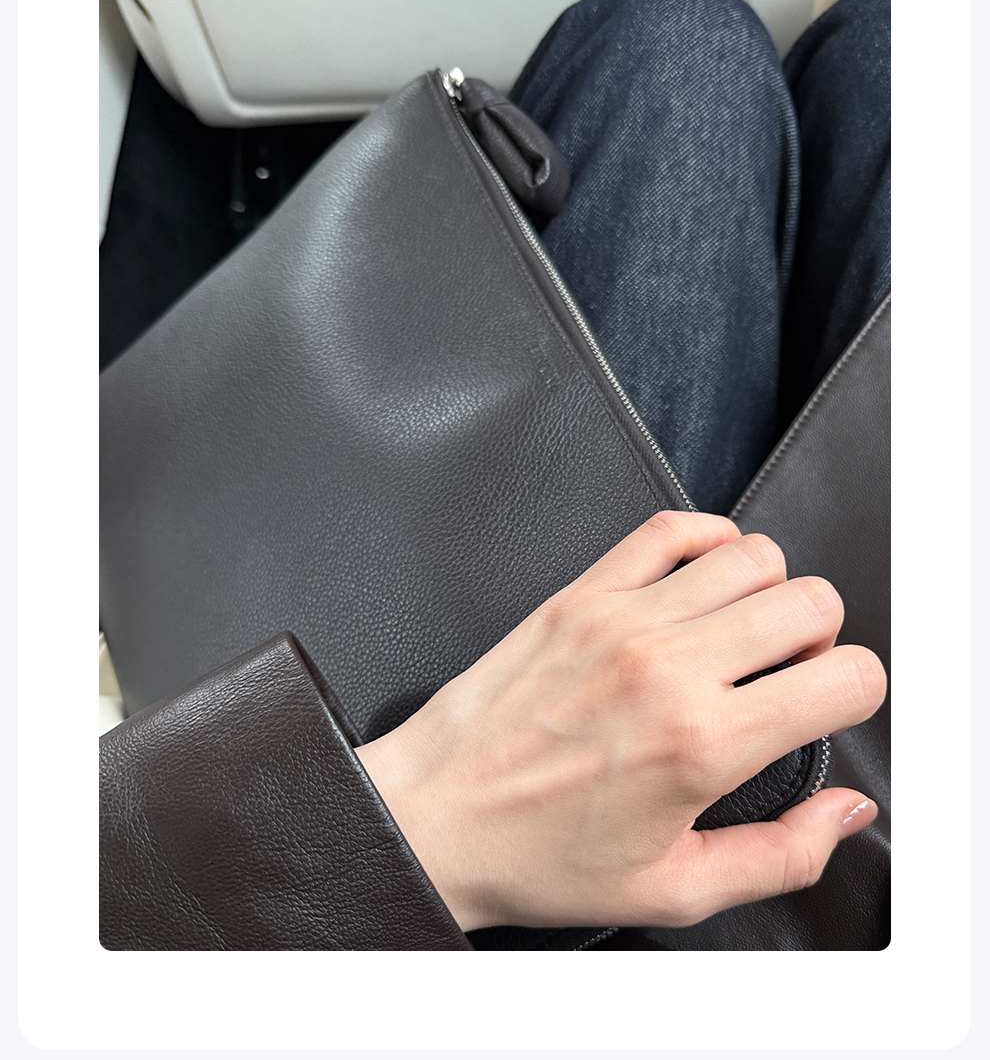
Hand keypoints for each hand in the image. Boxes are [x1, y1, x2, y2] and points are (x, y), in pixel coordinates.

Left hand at [355, 511, 885, 932]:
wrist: (434, 817)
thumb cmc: (538, 858)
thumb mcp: (675, 889)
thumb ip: (782, 855)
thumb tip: (847, 810)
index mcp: (705, 744)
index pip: (847, 677)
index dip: (856, 692)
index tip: (830, 706)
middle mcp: (670, 668)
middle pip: (811, 602)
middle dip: (820, 638)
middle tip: (786, 673)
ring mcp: (622, 620)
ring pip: (753, 556)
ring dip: (768, 591)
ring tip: (741, 632)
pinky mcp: (580, 595)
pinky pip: (669, 530)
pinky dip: (707, 540)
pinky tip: (701, 579)